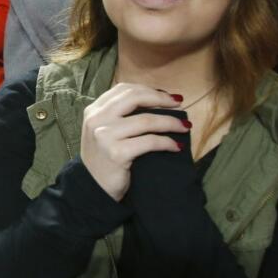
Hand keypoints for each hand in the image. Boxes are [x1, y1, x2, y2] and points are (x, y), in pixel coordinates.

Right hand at [80, 84, 188, 201]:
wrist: (92, 188)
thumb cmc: (104, 158)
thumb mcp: (104, 130)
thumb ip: (120, 115)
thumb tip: (157, 100)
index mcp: (94, 110)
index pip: (124, 89)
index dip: (149, 90)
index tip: (167, 97)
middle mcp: (97, 119)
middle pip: (135, 97)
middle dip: (162, 99)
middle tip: (179, 105)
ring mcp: (105, 136)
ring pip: (146, 120)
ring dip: (171, 122)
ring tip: (185, 127)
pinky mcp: (116, 153)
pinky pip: (150, 142)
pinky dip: (167, 143)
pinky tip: (176, 146)